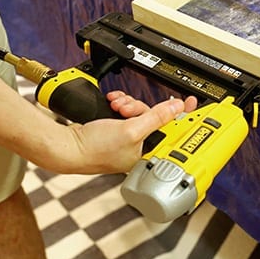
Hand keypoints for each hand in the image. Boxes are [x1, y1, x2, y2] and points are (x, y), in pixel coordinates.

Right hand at [54, 93, 197, 173]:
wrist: (66, 146)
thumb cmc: (94, 150)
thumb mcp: (131, 130)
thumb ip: (156, 118)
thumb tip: (177, 108)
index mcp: (149, 155)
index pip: (173, 133)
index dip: (182, 117)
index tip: (192, 104)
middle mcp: (141, 149)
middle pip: (154, 118)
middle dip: (139, 108)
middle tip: (128, 109)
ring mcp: (129, 140)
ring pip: (140, 112)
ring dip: (128, 105)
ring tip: (116, 108)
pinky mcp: (118, 131)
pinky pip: (128, 112)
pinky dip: (120, 105)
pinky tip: (112, 105)